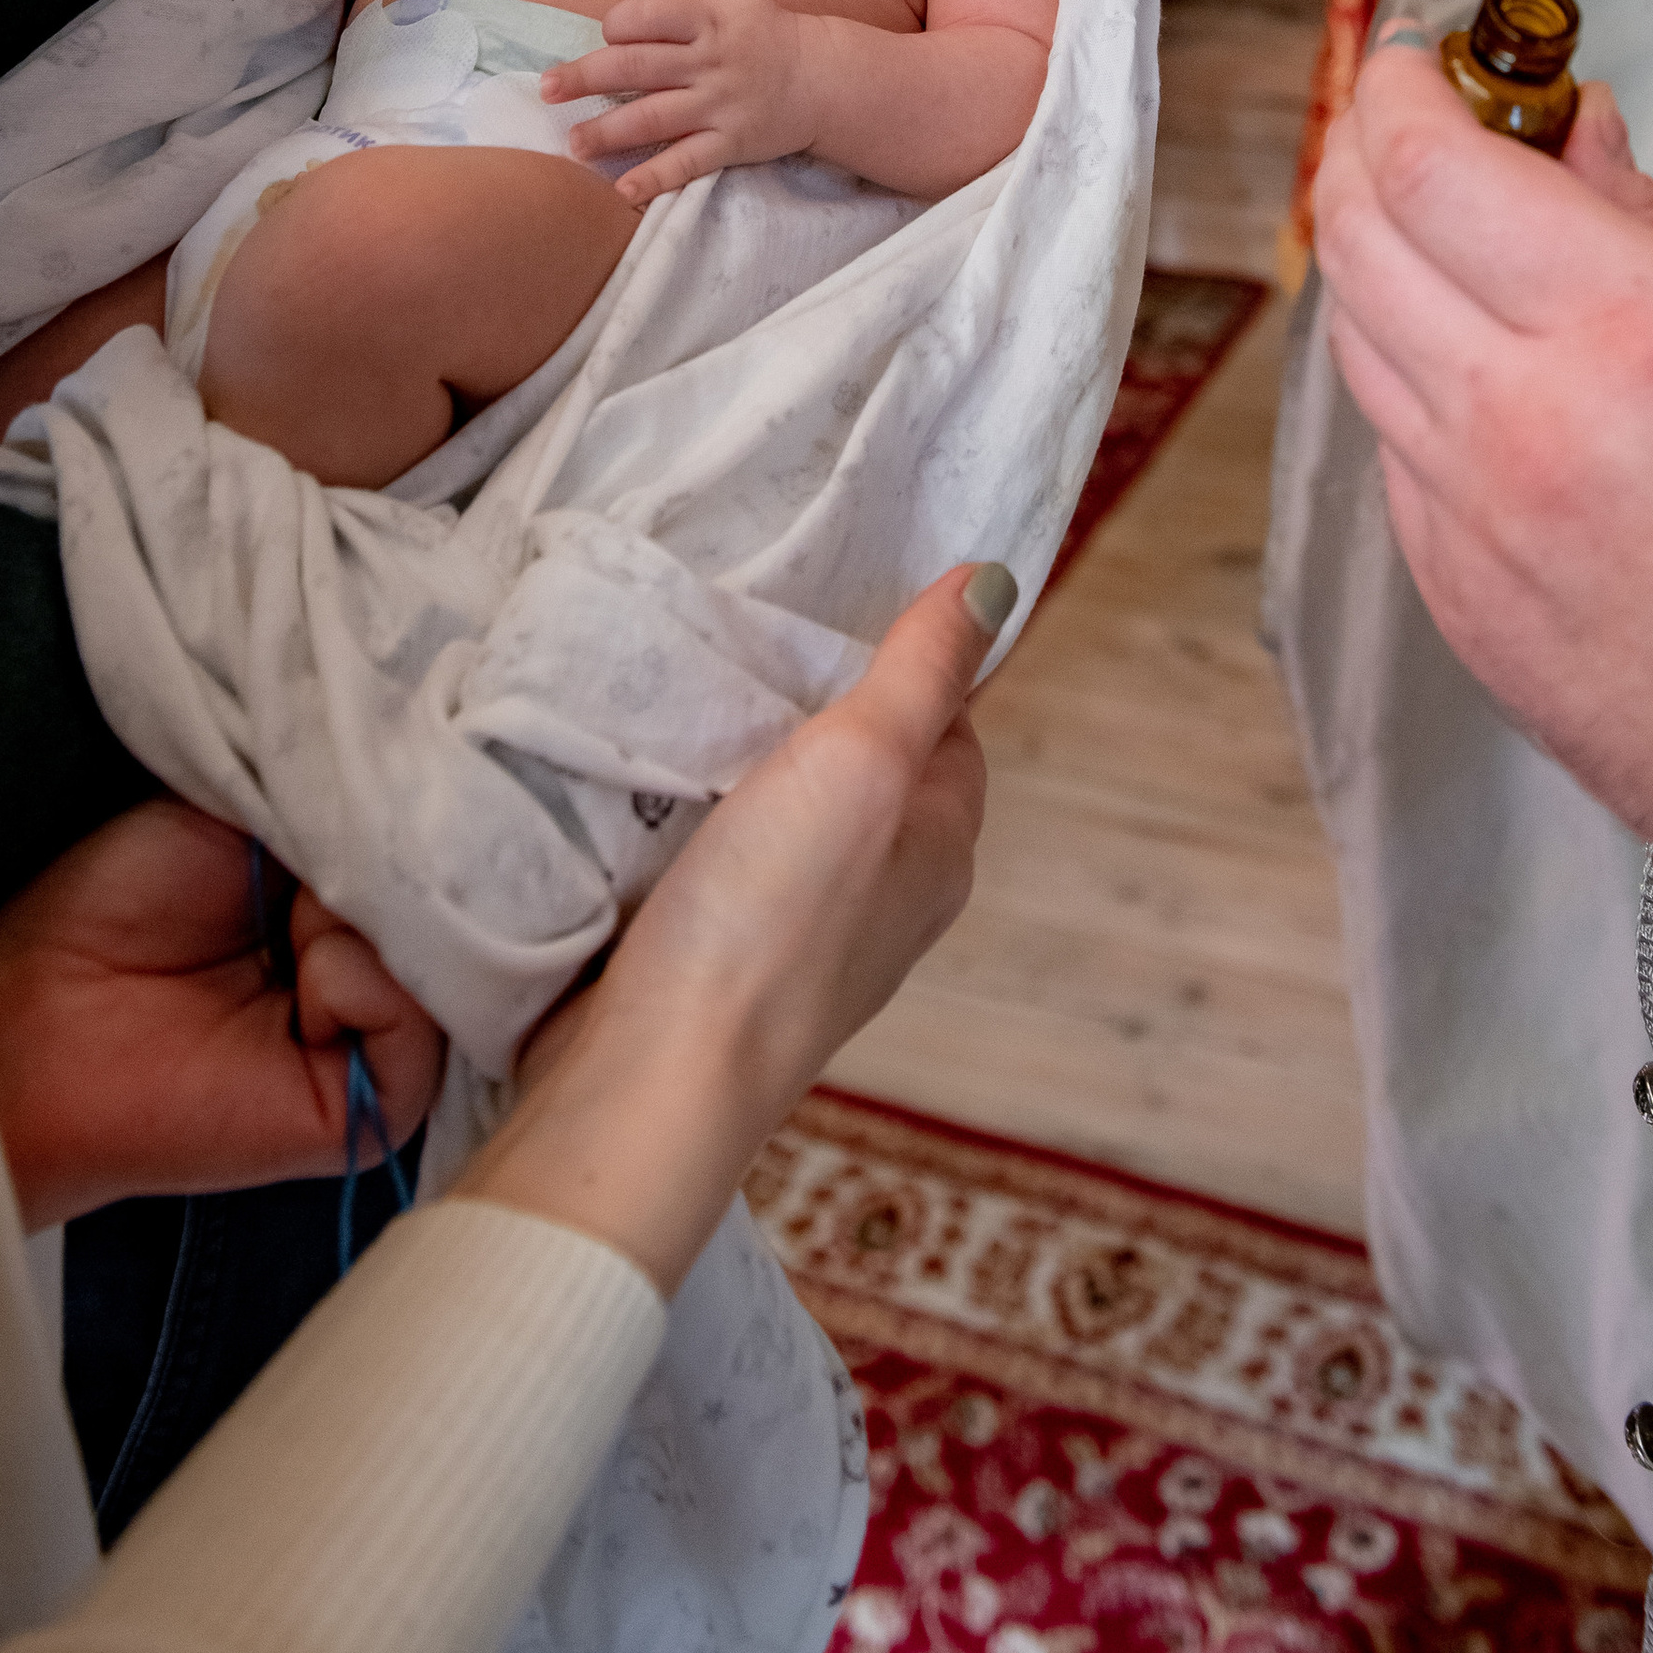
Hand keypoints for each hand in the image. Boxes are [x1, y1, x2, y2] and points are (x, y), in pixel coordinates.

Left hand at [0, 801, 442, 1231]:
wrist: (40, 1006)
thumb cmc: (128, 892)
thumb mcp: (255, 799)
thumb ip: (353, 794)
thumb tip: (447, 788)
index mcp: (368, 887)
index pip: (457, 841)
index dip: (450, 798)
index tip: (439, 749)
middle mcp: (393, 961)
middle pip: (466, 898)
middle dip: (412, 852)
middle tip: (347, 832)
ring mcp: (391, 1037)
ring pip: (449, 954)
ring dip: (371, 913)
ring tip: (293, 911)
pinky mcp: (377, 1105)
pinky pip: (412, 1022)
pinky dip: (355, 980)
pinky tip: (297, 974)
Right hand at [456, 562, 1002, 1292]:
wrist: (657, 1073)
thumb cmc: (776, 917)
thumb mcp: (866, 760)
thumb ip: (923, 670)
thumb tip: (996, 580)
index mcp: (941, 848)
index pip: (948, 720)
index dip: (904, 657)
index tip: (836, 600)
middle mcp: (889, 894)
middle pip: (868, 762)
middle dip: (815, 699)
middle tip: (750, 630)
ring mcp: (806, 933)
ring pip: (792, 808)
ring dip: (747, 754)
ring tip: (695, 688)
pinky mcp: (726, 955)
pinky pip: (727, 855)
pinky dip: (698, 811)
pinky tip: (655, 781)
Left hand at [545, 0, 811, 200]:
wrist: (824, 80)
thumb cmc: (767, 33)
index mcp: (708, 19)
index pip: (647, 15)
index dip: (617, 24)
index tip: (606, 36)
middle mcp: (710, 62)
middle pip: (636, 67)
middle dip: (585, 78)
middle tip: (546, 89)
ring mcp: (719, 106)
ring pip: (652, 118)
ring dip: (607, 132)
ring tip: (572, 143)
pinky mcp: (730, 144)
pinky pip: (687, 163)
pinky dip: (654, 178)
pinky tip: (621, 190)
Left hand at [1312, 51, 1652, 879]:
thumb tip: (1569, 132)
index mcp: (1620, 332)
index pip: (1430, 169)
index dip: (1403, 93)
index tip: (1419, 61)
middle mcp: (1516, 422)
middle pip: (1359, 243)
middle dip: (1364, 155)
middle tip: (1408, 123)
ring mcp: (1469, 522)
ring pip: (1358, 348)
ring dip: (1381, 266)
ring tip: (1446, 237)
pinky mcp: (1456, 602)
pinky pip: (1393, 457)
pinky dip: (1411, 386)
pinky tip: (1478, 371)